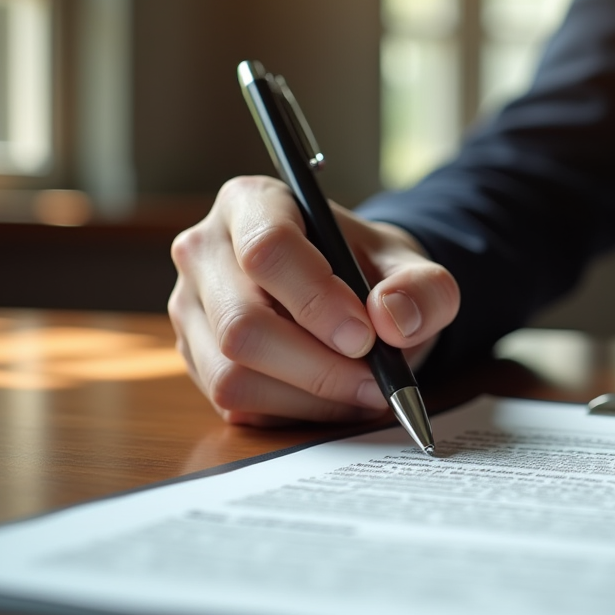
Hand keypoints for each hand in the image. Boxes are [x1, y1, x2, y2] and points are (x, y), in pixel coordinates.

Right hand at [168, 175, 459, 425]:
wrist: (354, 294)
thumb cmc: (371, 272)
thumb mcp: (414, 269)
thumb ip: (423, 288)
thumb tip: (392, 320)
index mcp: (253, 203)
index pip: (268, 249)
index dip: (317, 300)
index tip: (366, 337)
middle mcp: (205, 250)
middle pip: (242, 324)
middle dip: (318, 365)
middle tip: (376, 380)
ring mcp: (192, 308)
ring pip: (232, 373)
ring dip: (309, 396)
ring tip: (364, 391)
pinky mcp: (195, 358)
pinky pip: (235, 403)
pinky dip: (295, 411)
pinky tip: (335, 397)